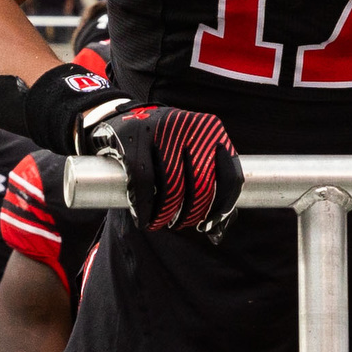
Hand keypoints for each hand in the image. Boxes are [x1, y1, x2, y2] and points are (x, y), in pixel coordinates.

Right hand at [90, 102, 240, 234]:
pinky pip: (143, 184)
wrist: (121, 118)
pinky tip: (144, 219)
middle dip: (191, 213)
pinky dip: (144, 208)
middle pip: (201, 184)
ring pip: (172, 186)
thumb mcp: (191, 153)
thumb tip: (216, 234)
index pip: (230, 176)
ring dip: (166, 214)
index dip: (222, 207)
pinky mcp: (132, 140)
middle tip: (180, 224)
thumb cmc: (164, 145)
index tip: (207, 224)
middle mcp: (189, 126)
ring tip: (161, 222)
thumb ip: (209, 188)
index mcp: (211, 130)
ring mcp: (159, 131)